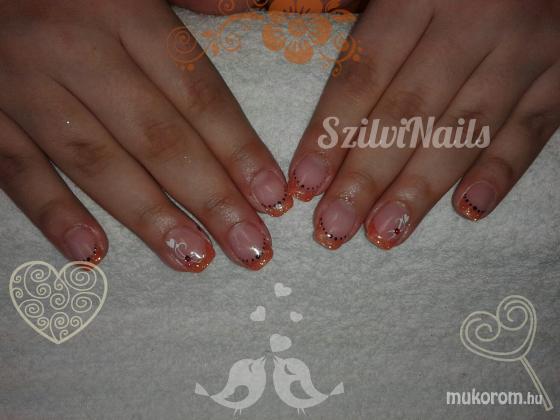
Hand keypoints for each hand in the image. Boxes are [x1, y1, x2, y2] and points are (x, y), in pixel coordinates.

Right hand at [0, 0, 292, 271]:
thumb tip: (246, 7)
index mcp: (124, 9)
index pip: (197, 93)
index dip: (239, 150)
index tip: (272, 197)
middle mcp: (76, 49)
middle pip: (158, 138)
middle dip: (210, 199)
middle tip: (250, 246)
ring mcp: (23, 82)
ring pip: (96, 161)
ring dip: (150, 218)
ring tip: (195, 259)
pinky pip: (16, 168)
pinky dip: (53, 213)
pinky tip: (92, 252)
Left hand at [289, 0, 559, 249]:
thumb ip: (367, 20)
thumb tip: (305, 64)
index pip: (363, 75)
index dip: (330, 134)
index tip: (303, 185)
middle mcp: (473, 21)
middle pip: (407, 113)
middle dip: (365, 178)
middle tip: (334, 227)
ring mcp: (524, 47)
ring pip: (462, 131)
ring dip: (419, 189)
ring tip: (384, 233)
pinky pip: (533, 129)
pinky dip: (501, 172)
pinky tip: (469, 210)